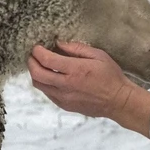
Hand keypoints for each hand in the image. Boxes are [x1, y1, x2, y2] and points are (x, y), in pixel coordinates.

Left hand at [27, 40, 149, 136]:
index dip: (37, 52)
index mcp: (75, 70)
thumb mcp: (98, 55)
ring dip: (35, 73)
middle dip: (31, 62)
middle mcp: (66, 85)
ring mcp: (64, 98)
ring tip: (39, 65)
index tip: (36, 47)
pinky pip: (47, 93)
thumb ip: (77, 48)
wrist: (118, 101)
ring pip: (39, 85)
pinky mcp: (65, 105)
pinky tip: (50, 76)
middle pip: (37, 74)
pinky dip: (44, 83)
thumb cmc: (110, 76)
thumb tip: (59, 43)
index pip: (47, 60)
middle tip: (33, 55)